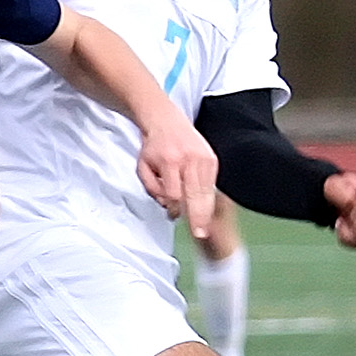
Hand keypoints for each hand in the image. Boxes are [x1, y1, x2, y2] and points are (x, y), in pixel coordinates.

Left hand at [136, 114, 216, 237]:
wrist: (166, 122)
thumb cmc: (153, 147)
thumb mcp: (143, 168)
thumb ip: (152, 188)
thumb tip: (168, 205)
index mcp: (170, 162)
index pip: (175, 193)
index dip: (174, 208)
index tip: (173, 215)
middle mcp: (189, 160)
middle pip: (196, 195)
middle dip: (198, 217)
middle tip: (200, 233)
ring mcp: (204, 159)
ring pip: (207, 191)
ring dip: (205, 211)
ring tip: (204, 226)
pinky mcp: (212, 159)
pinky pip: (211, 184)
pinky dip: (208, 197)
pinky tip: (204, 207)